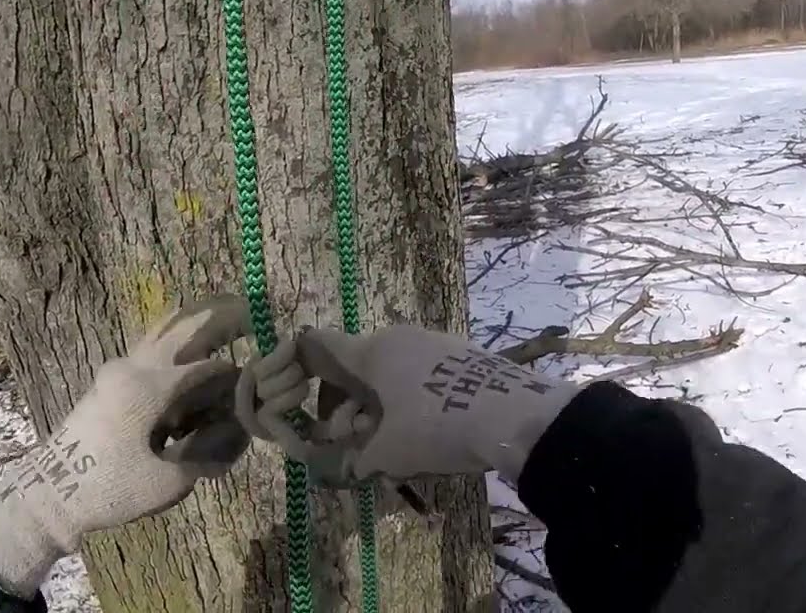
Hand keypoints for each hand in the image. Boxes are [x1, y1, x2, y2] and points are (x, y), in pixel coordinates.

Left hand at [0, 296, 251, 598]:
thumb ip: (208, 453)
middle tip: (251, 310)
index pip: (209, 368)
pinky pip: (151, 348)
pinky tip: (192, 345)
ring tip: (226, 313)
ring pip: (163, 330)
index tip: (257, 384)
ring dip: (195, 323)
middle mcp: (134, 367)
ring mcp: (117, 370)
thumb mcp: (169, 481)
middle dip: (220, 318)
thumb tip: (234, 431)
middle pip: (184, 327)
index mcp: (150, 387)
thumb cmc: (110, 489)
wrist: (49, 495)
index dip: (237, 377)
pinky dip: (176, 340)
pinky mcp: (109, 380)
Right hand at [238, 325, 578, 486]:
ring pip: (391, 372)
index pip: (319, 345)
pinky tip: (424, 432)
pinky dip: (410, 400)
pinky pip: (422, 375)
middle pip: (356, 365)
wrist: (514, 417)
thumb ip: (359, 459)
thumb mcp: (389, 453)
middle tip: (348, 438)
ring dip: (379, 405)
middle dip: (346, 403)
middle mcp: (399, 337)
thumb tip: (350, 467)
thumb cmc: (437, 427)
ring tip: (388, 443)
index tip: (290, 390)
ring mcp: (435, 343)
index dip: (298, 365)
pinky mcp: (463, 357)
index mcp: (371, 351)